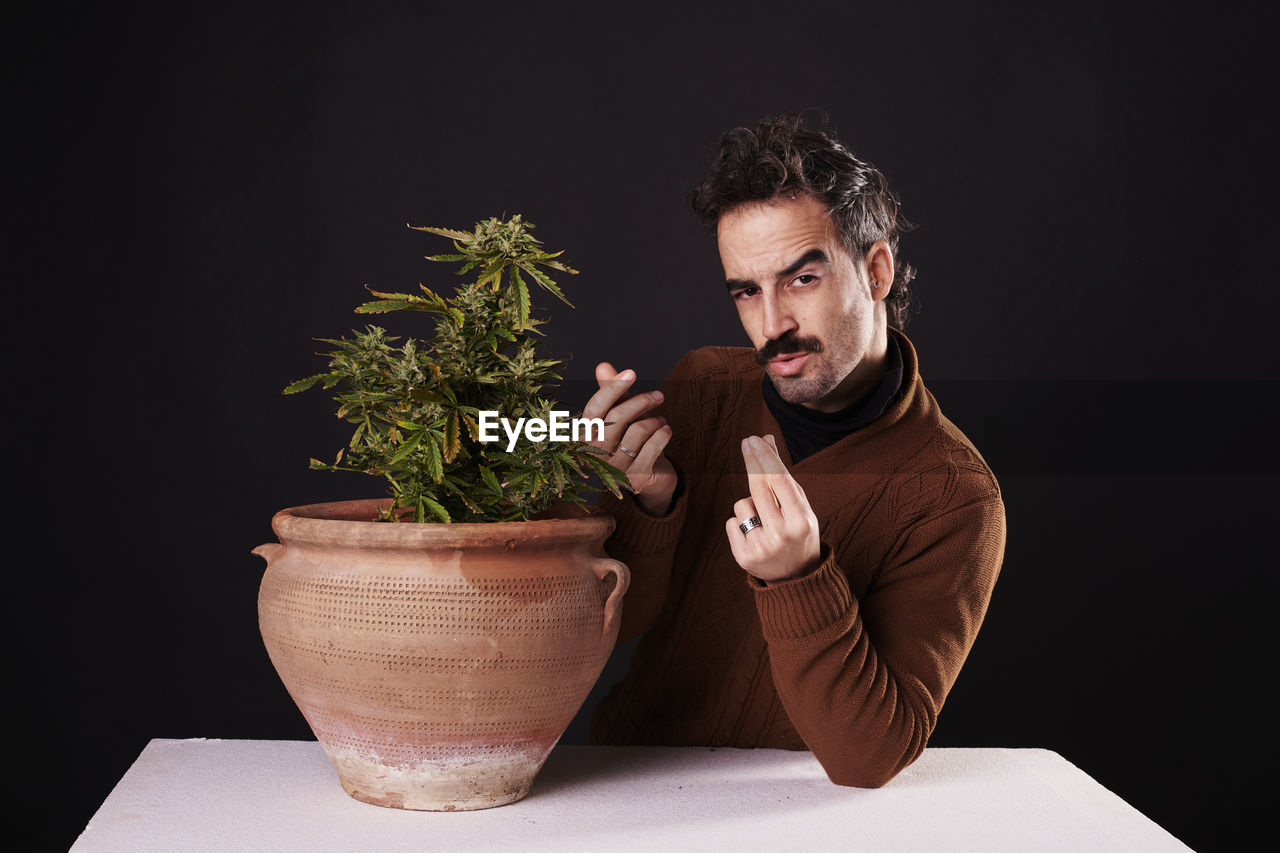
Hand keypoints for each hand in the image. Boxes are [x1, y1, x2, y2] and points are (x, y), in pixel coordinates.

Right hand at [583, 362, 677, 515]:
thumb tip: (603, 366)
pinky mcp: (636, 478)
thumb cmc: (632, 442)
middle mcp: (595, 455)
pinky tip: (666, 431)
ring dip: (655, 420)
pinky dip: (663, 434)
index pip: (595, 409)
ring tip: (661, 420)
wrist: (651, 478)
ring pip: (637, 430)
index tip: (631, 373)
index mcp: (585, 438)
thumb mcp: (622, 416)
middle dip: (641, 401)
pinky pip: (652, 446)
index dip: (612, 388)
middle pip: (617, 417)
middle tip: (659, 395)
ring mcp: (615, 468)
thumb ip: (613, 393)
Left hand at [725, 434, 821, 582]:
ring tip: (765, 521)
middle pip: (758, 488)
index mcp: (802, 522)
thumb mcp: (799, 505)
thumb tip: (766, 439)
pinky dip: (740, 523)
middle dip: (752, 461)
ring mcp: (762, 547)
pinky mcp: (743, 557)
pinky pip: (732, 522)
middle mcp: (782, 535)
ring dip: (750, 505)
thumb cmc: (798, 531)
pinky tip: (755, 535)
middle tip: (748, 442)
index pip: (780, 481)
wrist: (796, 577)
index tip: (754, 440)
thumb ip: (782, 473)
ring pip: (742, 504)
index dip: (765, 457)